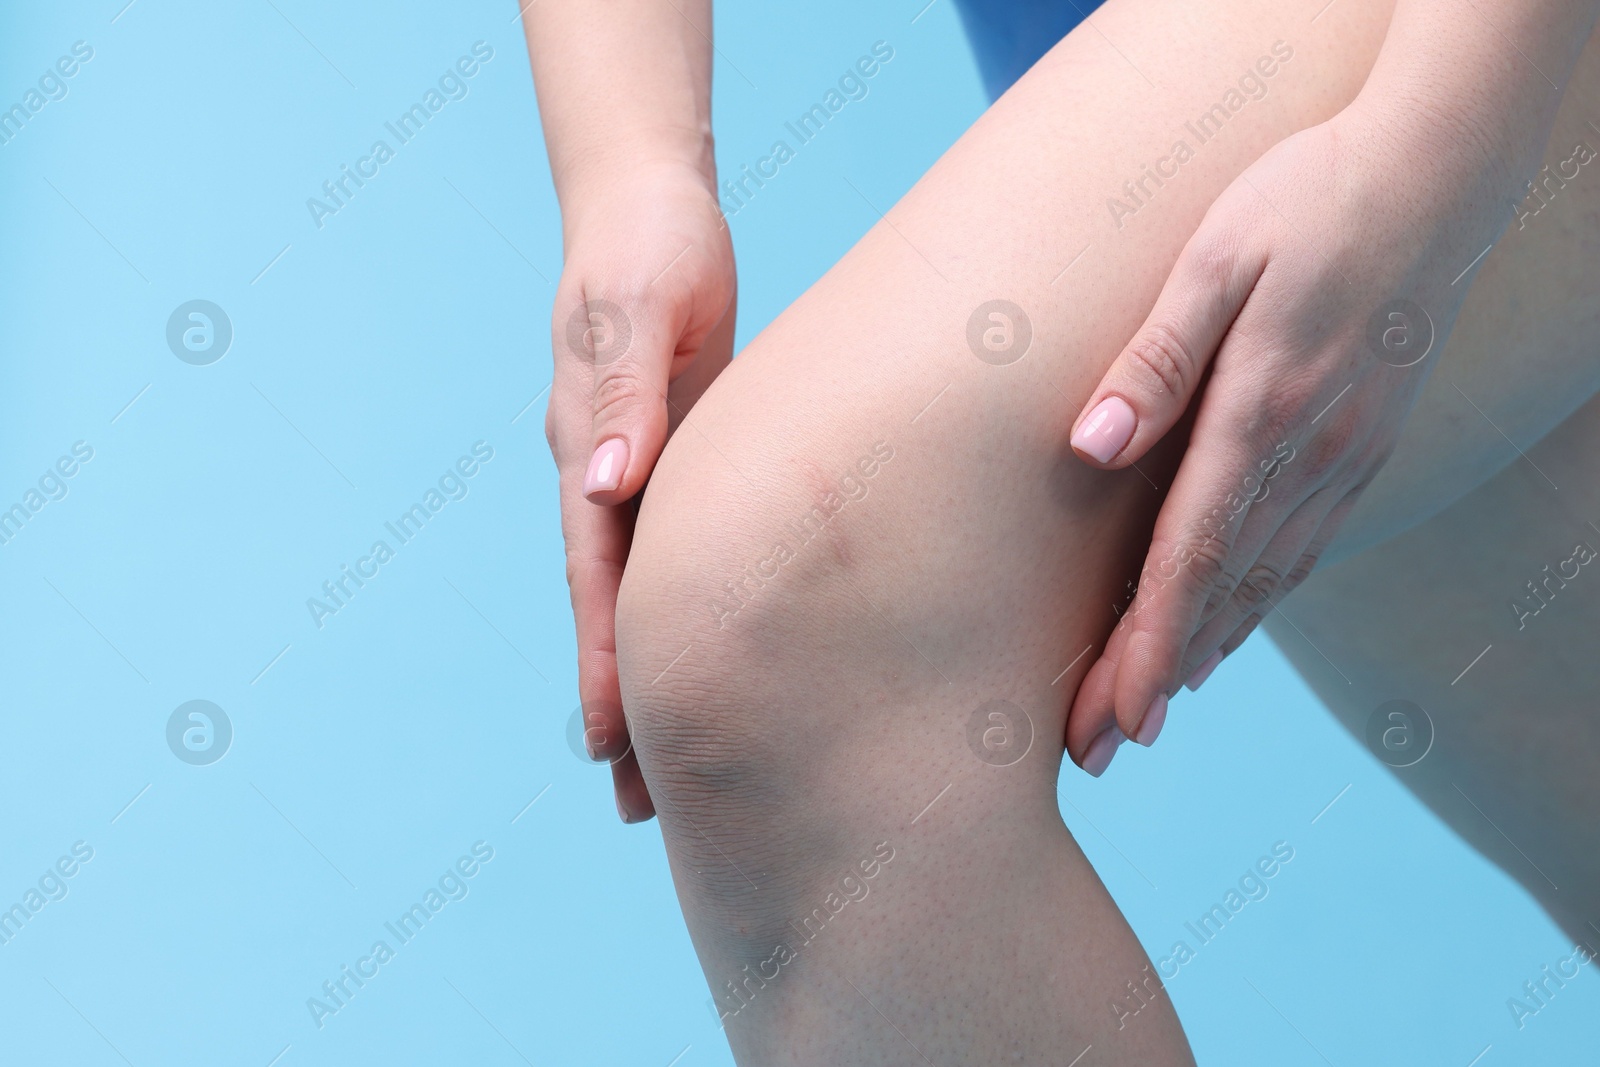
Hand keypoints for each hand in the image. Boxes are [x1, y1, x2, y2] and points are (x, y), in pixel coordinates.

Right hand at [547, 162, 734, 817]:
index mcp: (589, 451)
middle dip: (626, 703)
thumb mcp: (636, 303)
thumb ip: (622, 392)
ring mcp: (641, 476)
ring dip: (659, 675)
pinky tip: (722, 661)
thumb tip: (605, 486)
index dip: (603, 662)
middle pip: (615, 609)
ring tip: (675, 765)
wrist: (650, 207)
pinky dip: (692, 618)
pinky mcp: (682, 463)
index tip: (613, 744)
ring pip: (648, 596)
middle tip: (643, 806)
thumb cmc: (648, 246)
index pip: (596, 577)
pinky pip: (685, 559)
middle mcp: (607, 479)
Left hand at [1064, 101, 1506, 773]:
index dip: (1149, 643)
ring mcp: (1345, 459)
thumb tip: (1091, 447)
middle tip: (1097, 749)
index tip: (1114, 715)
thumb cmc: (1308, 198)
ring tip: (1145, 717)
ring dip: (1200, 656)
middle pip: (1219, 590)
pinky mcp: (1362, 450)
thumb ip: (1157, 358)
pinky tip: (1221, 637)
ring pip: (1263, 584)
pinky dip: (1252, 607)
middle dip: (1155, 677)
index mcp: (1264, 409)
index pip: (1192, 553)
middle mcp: (1311, 454)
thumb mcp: (1217, 257)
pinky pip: (1299, 551)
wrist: (1434, 175)